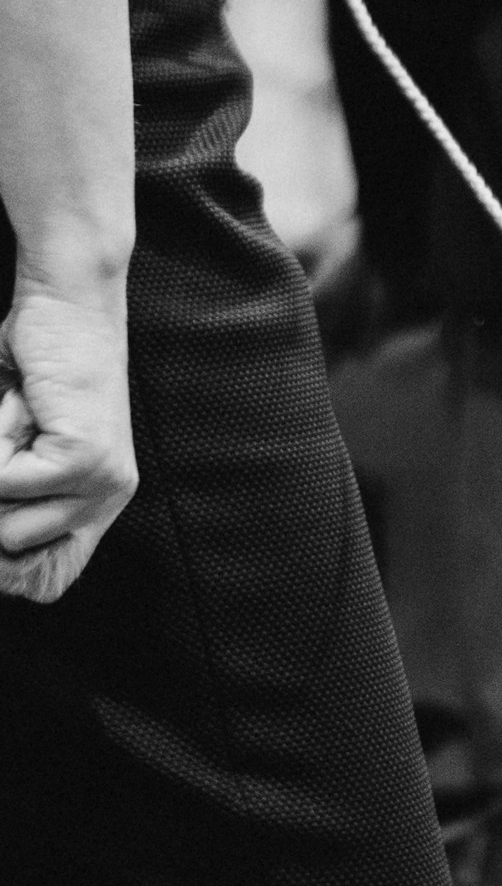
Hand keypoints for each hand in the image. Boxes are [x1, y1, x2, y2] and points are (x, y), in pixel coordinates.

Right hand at [0, 287, 136, 603]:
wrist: (68, 303)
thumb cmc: (34, 365)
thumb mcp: (20, 442)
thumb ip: (10, 490)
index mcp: (95, 505)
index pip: (48, 582)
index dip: (5, 568)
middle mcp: (107, 501)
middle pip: (13, 553)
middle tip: (15, 433)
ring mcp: (101, 484)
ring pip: (4, 521)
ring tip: (17, 416)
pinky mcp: (84, 459)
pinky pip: (3, 480)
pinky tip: (20, 404)